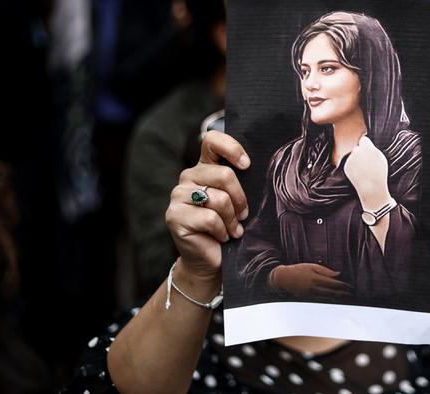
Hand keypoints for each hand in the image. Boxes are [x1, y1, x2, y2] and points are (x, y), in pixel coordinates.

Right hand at [166, 131, 250, 283]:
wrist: (211, 261)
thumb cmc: (229, 228)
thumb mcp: (238, 201)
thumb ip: (240, 182)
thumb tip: (255, 169)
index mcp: (204, 167)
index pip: (212, 141)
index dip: (231, 148)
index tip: (247, 165)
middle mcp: (188, 177)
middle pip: (224, 174)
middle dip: (241, 199)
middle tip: (243, 216)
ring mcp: (178, 196)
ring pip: (219, 199)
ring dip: (232, 219)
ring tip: (233, 230)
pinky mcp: (174, 216)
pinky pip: (210, 218)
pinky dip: (222, 231)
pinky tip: (221, 237)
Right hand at [269, 263, 353, 299]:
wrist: (283, 278)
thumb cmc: (298, 270)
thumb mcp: (311, 266)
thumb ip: (325, 271)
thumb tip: (338, 274)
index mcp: (316, 278)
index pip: (333, 283)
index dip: (343, 286)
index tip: (351, 287)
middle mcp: (314, 288)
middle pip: (332, 292)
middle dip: (343, 294)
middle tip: (352, 294)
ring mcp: (311, 295)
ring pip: (328, 298)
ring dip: (338, 299)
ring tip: (346, 298)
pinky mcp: (308, 298)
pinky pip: (322, 300)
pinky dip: (330, 301)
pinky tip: (335, 300)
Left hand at [343, 136, 390, 209]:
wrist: (371, 188)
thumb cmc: (379, 174)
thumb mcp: (381, 158)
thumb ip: (373, 149)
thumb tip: (366, 143)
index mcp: (367, 148)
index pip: (363, 139)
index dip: (365, 145)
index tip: (367, 149)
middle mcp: (357, 151)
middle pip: (357, 148)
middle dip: (360, 152)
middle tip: (366, 162)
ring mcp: (350, 159)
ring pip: (352, 156)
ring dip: (356, 160)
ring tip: (364, 170)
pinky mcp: (345, 166)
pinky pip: (349, 163)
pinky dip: (353, 167)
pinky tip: (359, 173)